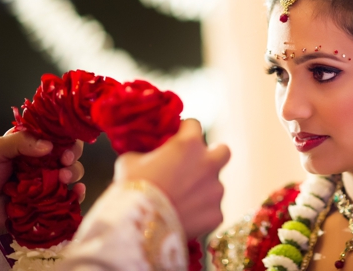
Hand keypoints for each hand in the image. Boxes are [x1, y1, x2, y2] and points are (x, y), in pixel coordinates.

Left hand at [0, 130, 84, 234]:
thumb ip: (20, 142)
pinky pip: (68, 198)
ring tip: (64, 179)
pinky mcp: (47, 202)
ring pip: (71, 173)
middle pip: (68, 153)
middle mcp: (40, 163)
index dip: (65, 139)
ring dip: (74, 173)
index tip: (64, 148)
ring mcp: (45, 182)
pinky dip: (77, 195)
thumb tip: (49, 145)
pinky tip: (77, 192)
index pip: (55, 136)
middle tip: (65, 162)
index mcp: (29, 146)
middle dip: (72, 156)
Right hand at [114, 119, 229, 238]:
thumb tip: (147, 156)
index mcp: (189, 143)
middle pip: (223, 151)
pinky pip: (212, 211)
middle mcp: (208, 163)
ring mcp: (216, 190)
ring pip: (216, 185)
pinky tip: (185, 218)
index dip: (184, 131)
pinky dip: (201, 214)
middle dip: (212, 156)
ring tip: (181, 201)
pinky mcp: (217, 214)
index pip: (193, 125)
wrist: (138, 227)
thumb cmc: (132, 188)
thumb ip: (146, 154)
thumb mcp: (130, 161)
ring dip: (203, 189)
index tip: (177, 138)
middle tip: (196, 165)